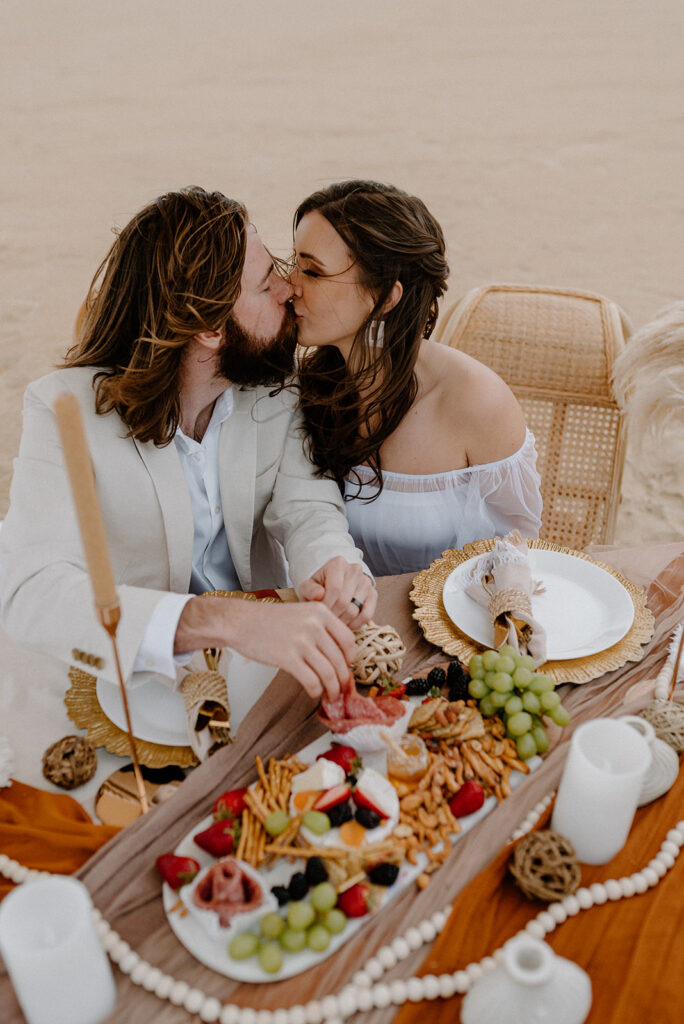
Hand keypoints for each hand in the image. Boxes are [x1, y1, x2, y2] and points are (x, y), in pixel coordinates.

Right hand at [175, 596, 355, 700]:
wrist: (240, 622)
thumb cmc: (268, 620)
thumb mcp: (301, 613)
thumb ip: (320, 628)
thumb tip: (338, 656)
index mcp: (320, 612)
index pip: (348, 640)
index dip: (350, 658)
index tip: (346, 667)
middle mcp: (314, 625)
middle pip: (340, 660)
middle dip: (342, 679)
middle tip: (340, 688)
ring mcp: (301, 642)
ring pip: (329, 673)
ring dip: (332, 689)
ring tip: (330, 696)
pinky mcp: (288, 658)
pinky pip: (312, 681)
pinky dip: (316, 691)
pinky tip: (313, 693)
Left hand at [298, 557, 376, 627]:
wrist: (331, 586)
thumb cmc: (317, 587)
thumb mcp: (307, 587)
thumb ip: (309, 590)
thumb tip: (319, 595)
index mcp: (338, 563)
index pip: (335, 588)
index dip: (326, 605)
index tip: (319, 612)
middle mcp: (355, 570)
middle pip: (344, 601)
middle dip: (332, 614)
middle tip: (324, 620)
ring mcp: (366, 582)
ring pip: (354, 610)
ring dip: (342, 621)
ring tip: (332, 621)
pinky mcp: (373, 594)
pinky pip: (367, 615)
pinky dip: (356, 624)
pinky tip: (346, 624)